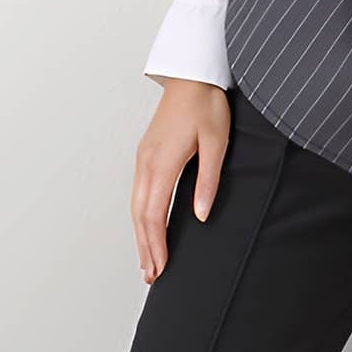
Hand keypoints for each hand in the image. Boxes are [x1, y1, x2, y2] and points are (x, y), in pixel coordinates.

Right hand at [130, 79, 230, 285]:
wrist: (191, 76)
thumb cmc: (206, 104)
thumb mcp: (216, 142)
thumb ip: (208, 180)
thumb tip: (201, 215)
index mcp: (163, 162)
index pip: (154, 213)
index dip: (156, 244)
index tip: (161, 267)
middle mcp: (146, 162)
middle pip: (139, 215)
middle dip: (145, 247)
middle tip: (152, 276)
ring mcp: (143, 157)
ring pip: (135, 205)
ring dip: (140, 235)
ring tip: (146, 261)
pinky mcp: (146, 153)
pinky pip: (138, 192)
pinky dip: (139, 216)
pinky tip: (145, 227)